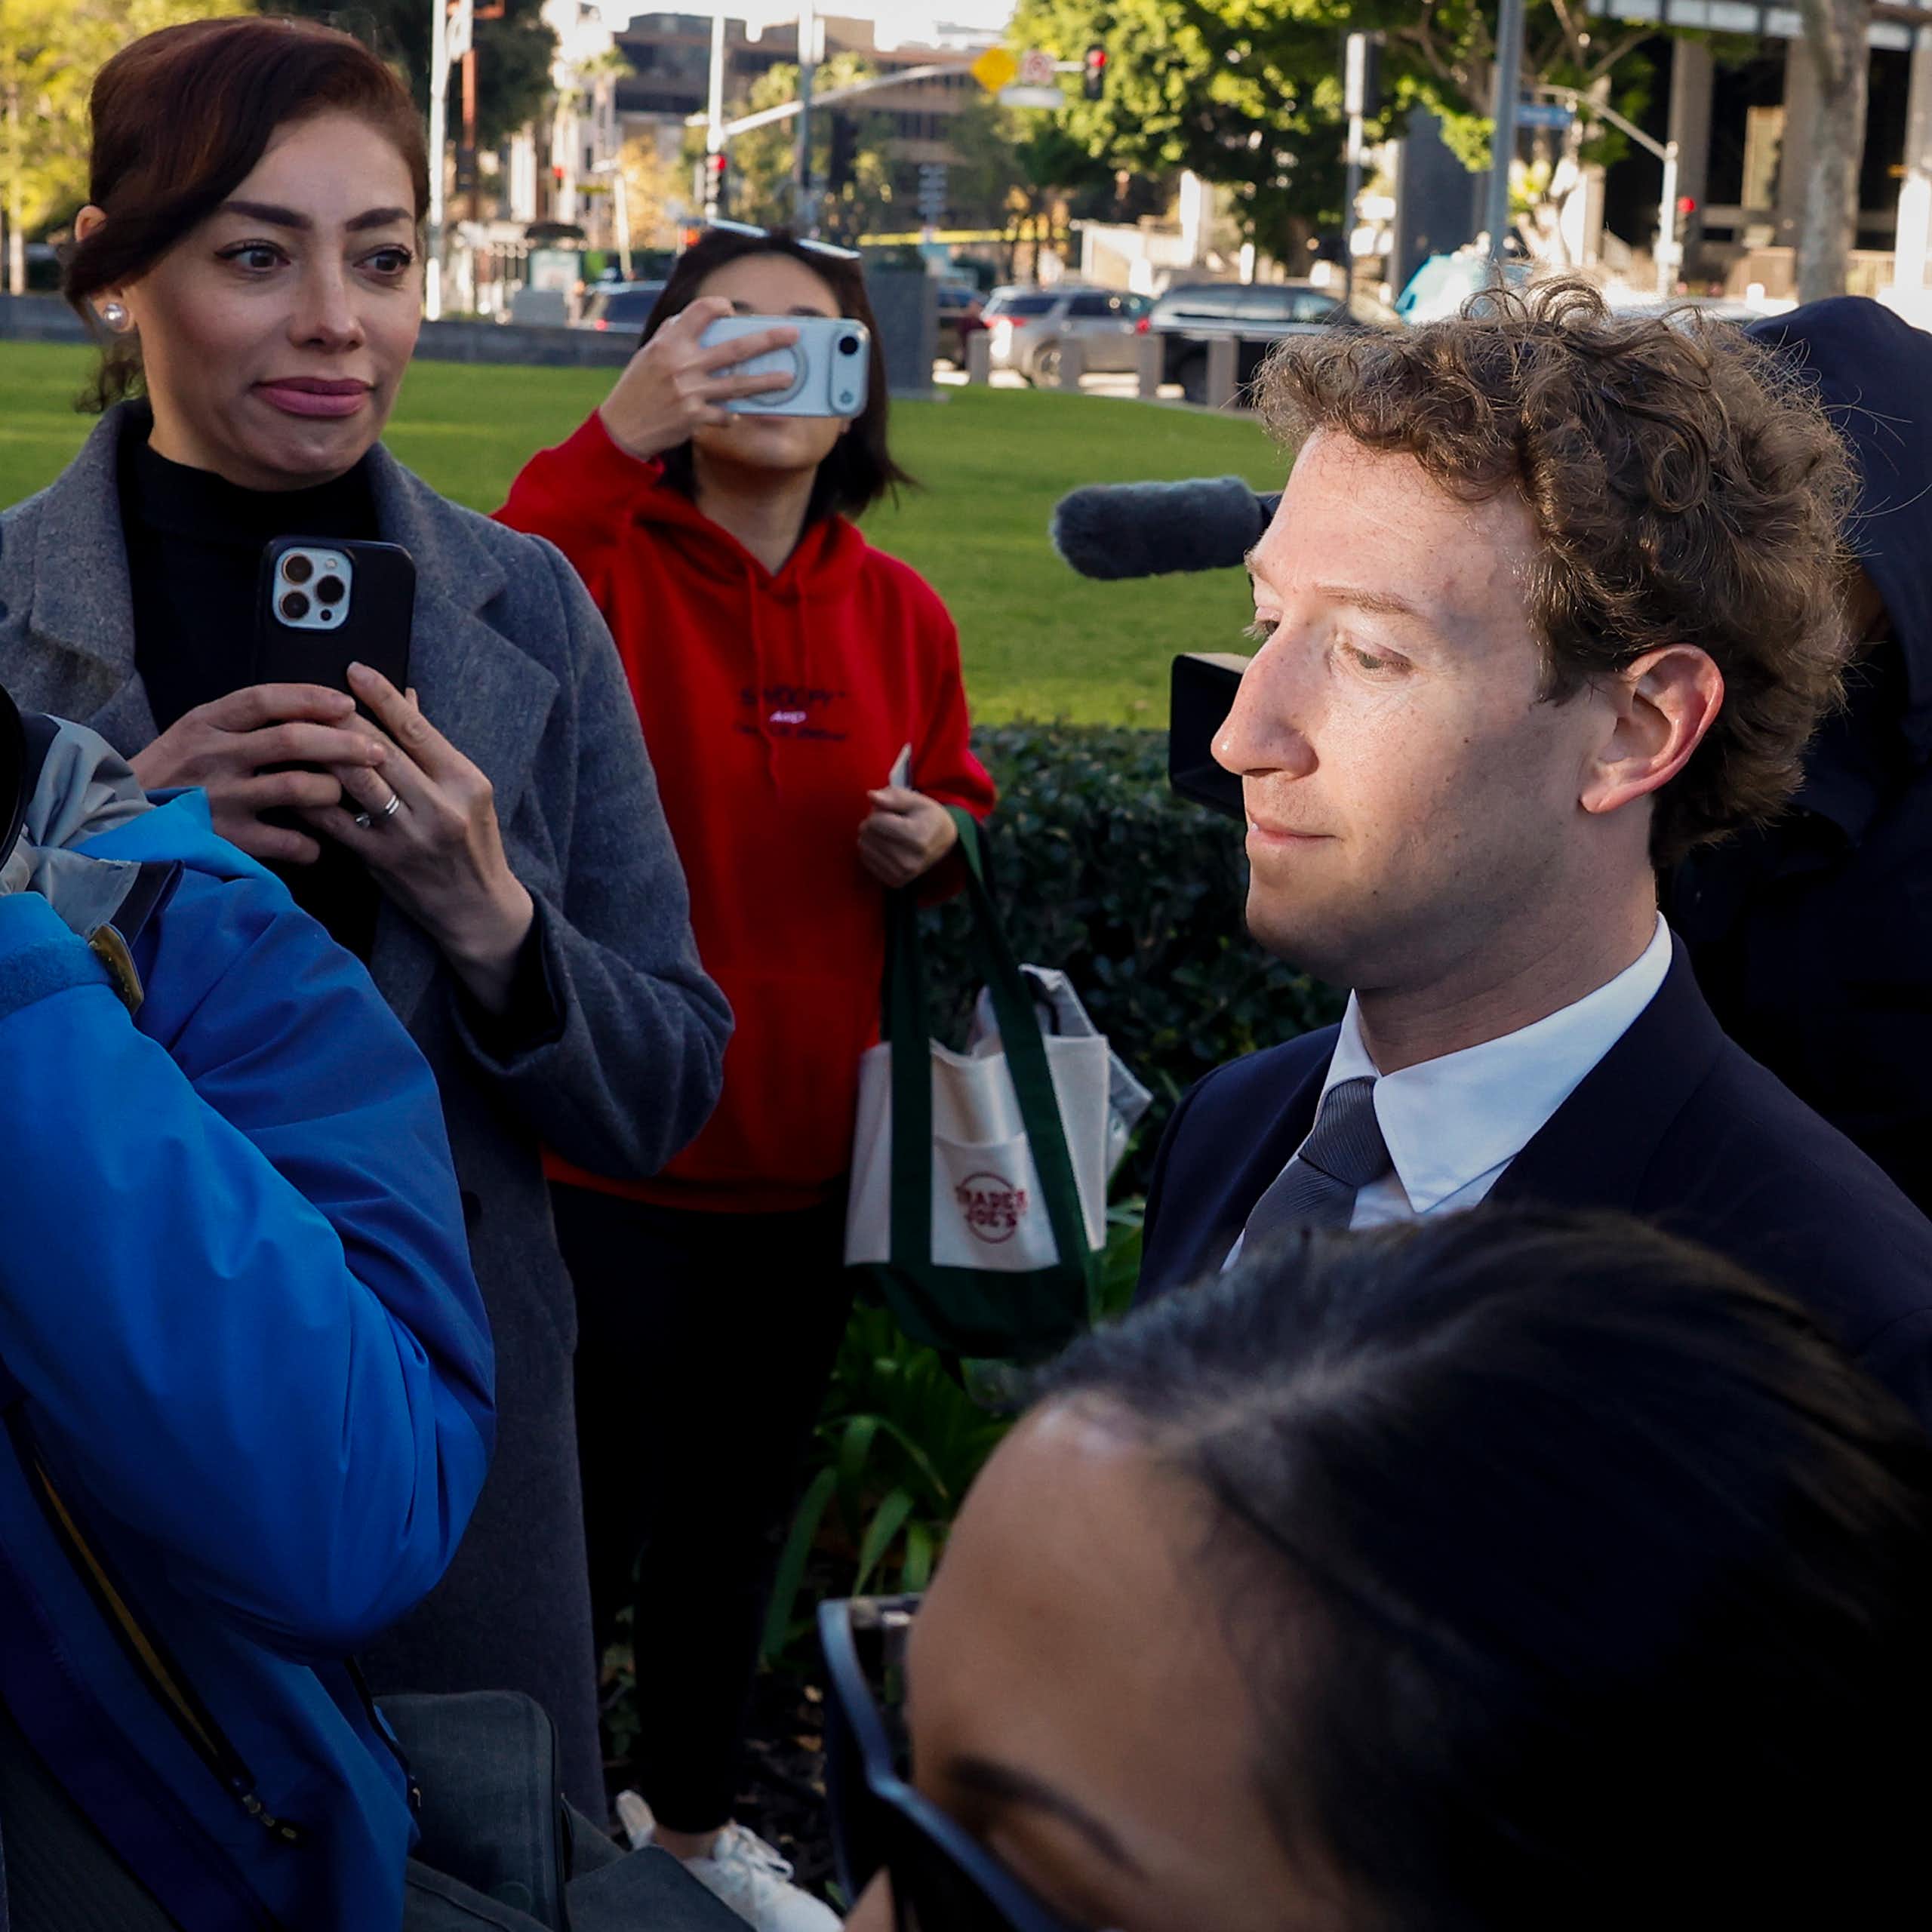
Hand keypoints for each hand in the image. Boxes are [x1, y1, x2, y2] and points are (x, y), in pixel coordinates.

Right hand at [129, 684, 386, 865]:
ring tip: (343, 796)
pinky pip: (286, 842)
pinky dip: (310, 846)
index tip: (347, 703)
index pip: (266, 699)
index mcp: (206, 722)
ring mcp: (221, 799)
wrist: (122, 823)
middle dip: (343, 743)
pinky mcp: (226, 839)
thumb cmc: (171, 776)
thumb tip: (310, 707)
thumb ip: (243, 721)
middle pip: (292, 740)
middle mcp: (214, 756)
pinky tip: (318, 846)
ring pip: (296, 787)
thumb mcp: (194, 734)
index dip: (311, 698)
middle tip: (378, 751)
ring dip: (331, 791)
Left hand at [305, 663, 534, 1011]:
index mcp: (464, 782)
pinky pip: (335, 822)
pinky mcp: (381, 860)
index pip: (417, 729)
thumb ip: (434, 749)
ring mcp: (407, 836)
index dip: (382, 696)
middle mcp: (437, 807)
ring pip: (354, 781)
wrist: (477, 908)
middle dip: (340, 717)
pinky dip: (311, 797)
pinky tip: (291, 778)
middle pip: (379, 750)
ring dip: (319, 752)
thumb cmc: (474, 844)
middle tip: (310, 694)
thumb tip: (406, 699)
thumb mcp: (470, 792)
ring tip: (293, 728)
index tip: (355, 670)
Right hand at [597, 297, 800, 459]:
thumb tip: (691, 318)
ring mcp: (691, 392)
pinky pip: (725, 414)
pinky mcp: (695, 417)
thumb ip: (671, 335)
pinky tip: (736, 415)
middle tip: (793, 334)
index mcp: (670, 343)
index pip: (702, 312)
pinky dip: (732, 414)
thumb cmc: (637, 387)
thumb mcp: (648, 354)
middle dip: (768, 340)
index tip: (733, 310)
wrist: (622, 427)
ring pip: (739, 385)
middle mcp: (682, 364)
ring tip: (789, 378)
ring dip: (767, 381)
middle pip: (735, 348)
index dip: (720, 306)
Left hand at [858, 789, 960, 888]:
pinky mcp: (894, 882)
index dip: (879, 811)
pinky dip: (872, 850)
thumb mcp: (916, 800)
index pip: (874, 821)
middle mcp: (909, 861)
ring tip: (890, 834)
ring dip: (871, 836)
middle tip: (891, 823)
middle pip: (867, 834)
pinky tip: (887, 846)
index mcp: (917, 839)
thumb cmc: (927, 817)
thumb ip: (894, 797)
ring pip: (863, 847)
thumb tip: (871, 796)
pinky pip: (865, 859)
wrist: (943, 841)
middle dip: (873, 823)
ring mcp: (901, 874)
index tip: (893, 813)